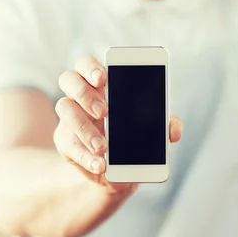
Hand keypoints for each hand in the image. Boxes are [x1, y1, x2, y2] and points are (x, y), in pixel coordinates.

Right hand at [55, 56, 182, 192]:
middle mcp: (80, 96)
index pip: (87, 65)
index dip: (91, 67)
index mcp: (101, 85)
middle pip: (69, 79)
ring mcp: (69, 118)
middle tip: (104, 111)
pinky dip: (85, 156)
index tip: (103, 78)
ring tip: (103, 147)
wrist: (120, 171)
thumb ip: (165, 125)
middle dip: (85, 93)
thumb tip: (173, 130)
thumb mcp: (152, 131)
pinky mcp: (65, 141)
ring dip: (84, 128)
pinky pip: (68, 145)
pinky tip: (100, 165)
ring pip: (64, 109)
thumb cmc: (135, 140)